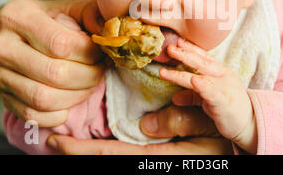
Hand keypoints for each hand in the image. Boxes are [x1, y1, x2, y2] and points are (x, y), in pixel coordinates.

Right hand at [0, 0, 105, 126]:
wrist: (12, 33)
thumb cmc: (48, 20)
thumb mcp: (69, 8)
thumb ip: (91, 13)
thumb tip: (109, 30)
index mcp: (18, 17)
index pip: (61, 44)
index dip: (89, 53)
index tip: (100, 52)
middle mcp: (0, 46)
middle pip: (55, 74)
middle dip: (88, 76)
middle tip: (99, 70)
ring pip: (43, 98)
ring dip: (76, 96)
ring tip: (88, 84)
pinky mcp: (3, 97)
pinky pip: (32, 115)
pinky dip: (57, 114)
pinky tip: (70, 100)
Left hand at [47, 105, 233, 154]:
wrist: (232, 150)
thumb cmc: (222, 139)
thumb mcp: (207, 130)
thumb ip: (180, 123)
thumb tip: (144, 125)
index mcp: (158, 157)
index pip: (111, 155)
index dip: (81, 151)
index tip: (55, 142)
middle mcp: (149, 159)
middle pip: (105, 158)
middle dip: (76, 152)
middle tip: (50, 139)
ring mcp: (151, 158)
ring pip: (113, 155)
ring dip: (88, 149)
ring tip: (66, 138)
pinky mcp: (154, 154)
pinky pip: (125, 151)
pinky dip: (105, 147)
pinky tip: (97, 139)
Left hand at [159, 38, 257, 152]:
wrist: (250, 124)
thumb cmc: (229, 109)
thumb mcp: (209, 99)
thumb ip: (193, 95)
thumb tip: (175, 98)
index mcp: (220, 72)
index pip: (204, 57)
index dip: (190, 48)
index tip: (177, 41)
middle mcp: (222, 76)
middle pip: (201, 62)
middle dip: (184, 54)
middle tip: (169, 48)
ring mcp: (224, 87)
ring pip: (200, 77)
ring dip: (181, 74)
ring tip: (165, 71)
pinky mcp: (224, 101)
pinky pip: (212, 92)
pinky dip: (202, 86)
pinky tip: (193, 81)